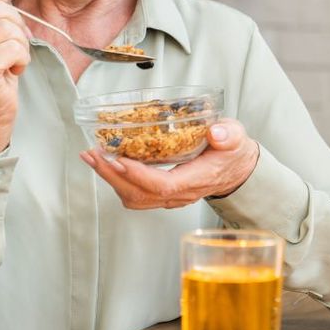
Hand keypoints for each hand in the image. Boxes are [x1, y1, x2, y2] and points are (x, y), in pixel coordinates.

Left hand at [80, 118, 260, 209]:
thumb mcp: (236, 137)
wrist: (236, 169)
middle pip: (140, 195)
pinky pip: (135, 194)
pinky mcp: (162, 194)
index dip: (139, 175)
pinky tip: (106, 163)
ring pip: (134, 198)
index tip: (118, 160)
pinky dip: (117, 181)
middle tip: (93, 155)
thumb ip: (228, 134)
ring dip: (110, 179)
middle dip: (112, 176)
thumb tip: (216, 131)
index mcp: (198, 178)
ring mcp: (170, 197)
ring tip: (93, 158)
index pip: (164, 185)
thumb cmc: (232, 152)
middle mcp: (181, 193)